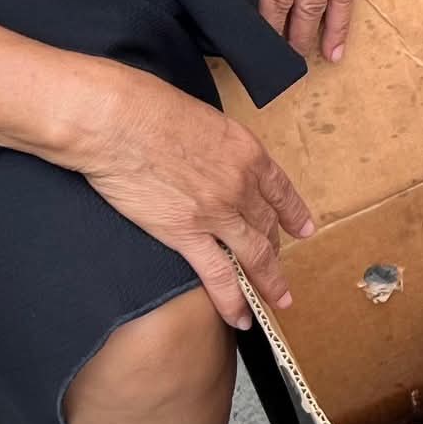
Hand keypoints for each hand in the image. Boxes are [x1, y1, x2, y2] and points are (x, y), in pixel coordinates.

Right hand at [61, 63, 314, 329]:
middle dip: (274, 248)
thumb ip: (214, 145)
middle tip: (280, 267)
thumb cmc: (148, 107)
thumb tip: (208, 156)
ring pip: (254, 255)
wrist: (119, 120)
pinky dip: (232, 300)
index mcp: (247, 152)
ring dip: (269, 281)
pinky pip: (218, 275)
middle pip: (266, 224)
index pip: (279, 189)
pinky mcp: (185, 234)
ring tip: (278, 300)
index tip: (303, 229)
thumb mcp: (201, 118)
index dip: (293, 213)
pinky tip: (240, 317)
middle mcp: (241, 185)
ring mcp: (217, 213)